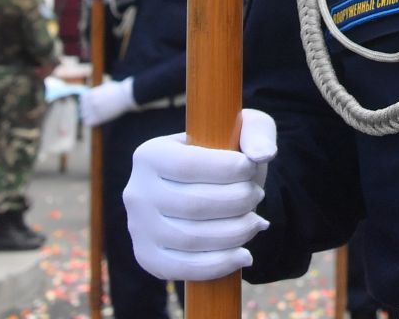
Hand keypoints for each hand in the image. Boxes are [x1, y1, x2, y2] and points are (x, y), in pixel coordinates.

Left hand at [81, 78, 135, 126]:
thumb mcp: (105, 86)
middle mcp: (90, 102)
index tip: (90, 103)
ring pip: (83, 116)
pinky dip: (90, 122)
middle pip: (82, 108)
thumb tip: (92, 93)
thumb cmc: (118, 90)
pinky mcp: (99, 118)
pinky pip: (88, 122)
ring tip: (94, 115)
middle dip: (87, 109)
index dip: (86, 101)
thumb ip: (97, 90)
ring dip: (88, 115)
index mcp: (91, 93)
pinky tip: (95, 120)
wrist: (126, 96)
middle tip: (93, 110)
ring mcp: (94, 110)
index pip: (81, 99)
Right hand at [126, 109, 276, 280]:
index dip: (228, 170)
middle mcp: (136, 192)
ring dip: (235, 233)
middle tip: (257, 196)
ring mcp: (138, 228)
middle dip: (238, 202)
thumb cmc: (226, 157)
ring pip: (191, 239)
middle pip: (193, 205)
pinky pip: (183, 269)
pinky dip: (219, 265)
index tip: (252, 167)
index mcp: (150, 154)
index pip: (188, 166)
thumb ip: (257, 132)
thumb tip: (262, 155)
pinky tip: (244, 255)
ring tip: (256, 222)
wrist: (207, 190)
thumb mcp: (243, 130)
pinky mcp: (147, 258)